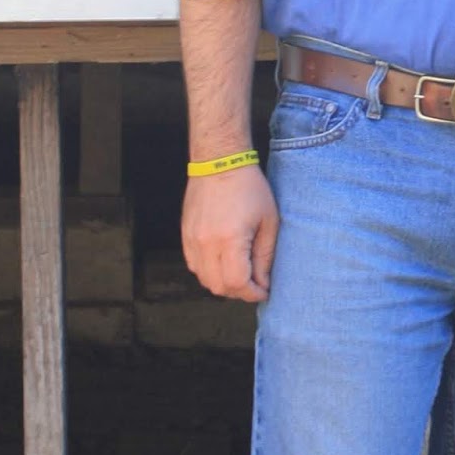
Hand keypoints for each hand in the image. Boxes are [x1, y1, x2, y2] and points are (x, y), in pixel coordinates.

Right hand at [181, 165, 278, 301]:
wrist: (219, 161)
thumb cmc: (249, 188)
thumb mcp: (268, 221)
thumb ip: (264, 256)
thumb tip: (262, 283)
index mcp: (229, 239)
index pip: (237, 283)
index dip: (252, 293)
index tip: (264, 290)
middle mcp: (206, 243)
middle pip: (218, 287)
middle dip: (239, 292)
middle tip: (255, 284)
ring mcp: (192, 240)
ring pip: (204, 279)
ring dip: (223, 283)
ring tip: (241, 274)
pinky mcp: (185, 235)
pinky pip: (194, 265)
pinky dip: (209, 271)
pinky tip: (224, 262)